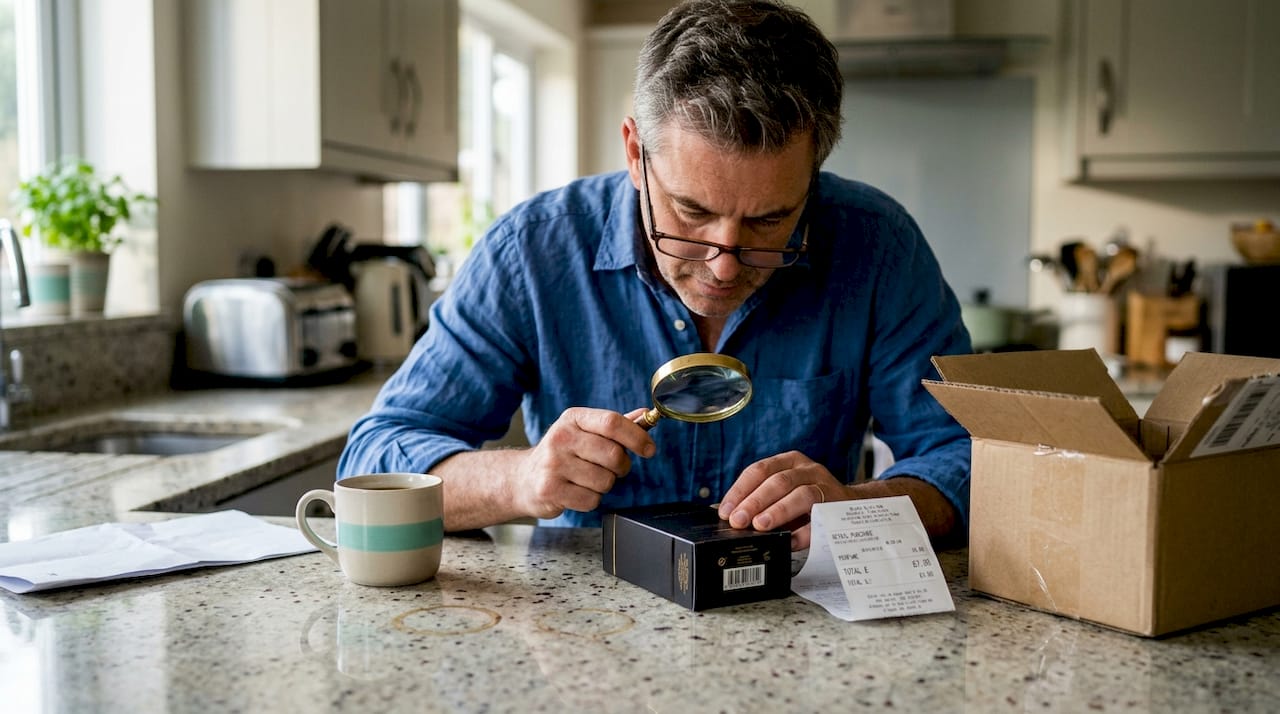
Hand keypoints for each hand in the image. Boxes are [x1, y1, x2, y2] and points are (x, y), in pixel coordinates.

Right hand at [512, 407, 654, 518]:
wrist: (524, 478)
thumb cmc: (562, 454)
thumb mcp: (584, 432)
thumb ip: (615, 425)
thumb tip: (645, 415)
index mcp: (573, 419)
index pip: (612, 422)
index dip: (636, 437)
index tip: (649, 449)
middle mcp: (561, 438)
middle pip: (613, 454)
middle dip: (621, 467)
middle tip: (612, 468)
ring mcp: (554, 464)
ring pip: (605, 481)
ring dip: (605, 485)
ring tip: (588, 479)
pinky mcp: (550, 490)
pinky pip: (592, 500)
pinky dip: (591, 500)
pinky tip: (577, 492)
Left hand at [716, 450, 843, 550]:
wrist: (850, 505)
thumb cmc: (808, 500)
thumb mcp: (784, 491)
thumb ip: (761, 500)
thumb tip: (729, 515)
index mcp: (789, 461)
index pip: (759, 470)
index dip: (740, 491)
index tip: (725, 511)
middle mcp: (808, 470)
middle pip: (779, 481)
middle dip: (755, 502)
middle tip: (738, 521)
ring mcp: (826, 487)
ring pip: (802, 495)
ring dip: (779, 511)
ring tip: (761, 526)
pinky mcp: (839, 508)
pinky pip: (820, 521)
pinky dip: (803, 533)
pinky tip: (788, 542)